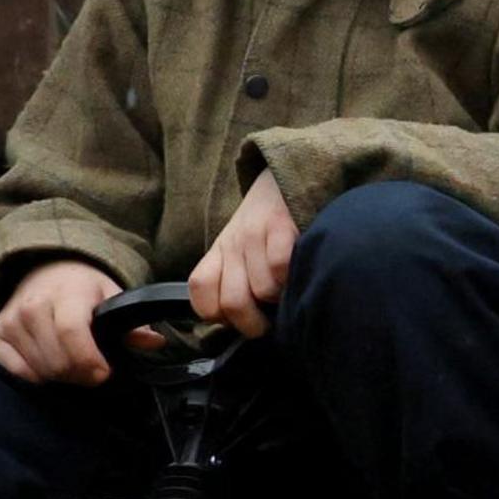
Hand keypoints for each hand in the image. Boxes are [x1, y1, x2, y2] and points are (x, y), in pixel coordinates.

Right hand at [0, 260, 125, 384]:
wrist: (45, 272)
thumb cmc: (84, 289)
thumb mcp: (113, 297)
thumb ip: (132, 323)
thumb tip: (154, 342)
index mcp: (67, 293)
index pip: (71, 333)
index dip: (90, 361)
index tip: (104, 372)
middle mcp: (33, 305)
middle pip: (57, 360)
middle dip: (81, 374)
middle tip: (92, 369)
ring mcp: (11, 320)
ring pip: (40, 369)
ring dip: (62, 376)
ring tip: (73, 362)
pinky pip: (17, 370)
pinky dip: (37, 375)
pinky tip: (50, 363)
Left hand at [189, 172, 296, 336]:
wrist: (285, 174)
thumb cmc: (267, 223)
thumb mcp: (240, 247)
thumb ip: (234, 278)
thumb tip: (239, 321)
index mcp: (218, 252)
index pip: (200, 292)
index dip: (218, 315)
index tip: (238, 318)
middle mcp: (231, 245)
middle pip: (232, 303)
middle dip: (254, 324)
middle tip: (269, 323)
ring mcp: (254, 235)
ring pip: (262, 290)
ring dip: (280, 300)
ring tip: (288, 291)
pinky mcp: (280, 226)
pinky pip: (280, 266)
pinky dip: (292, 277)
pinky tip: (298, 273)